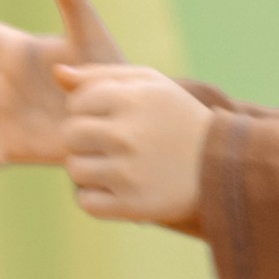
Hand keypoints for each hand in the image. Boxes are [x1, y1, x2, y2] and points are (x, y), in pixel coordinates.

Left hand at [55, 63, 210, 227]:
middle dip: (85, 139)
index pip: (76, 103)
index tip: (112, 119)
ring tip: (117, 166)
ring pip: (75, 169)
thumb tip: (56, 73)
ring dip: (89, 169)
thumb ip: (100, 75)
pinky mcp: (132, 205)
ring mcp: (129, 173)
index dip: (89, 111)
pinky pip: (86, 202)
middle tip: (111, 144)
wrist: (221, 165)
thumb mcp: (149, 84)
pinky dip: (96, 198)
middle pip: (70, 135)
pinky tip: (118, 188)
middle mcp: (127, 135)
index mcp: (131, 99)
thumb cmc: (177, 117)